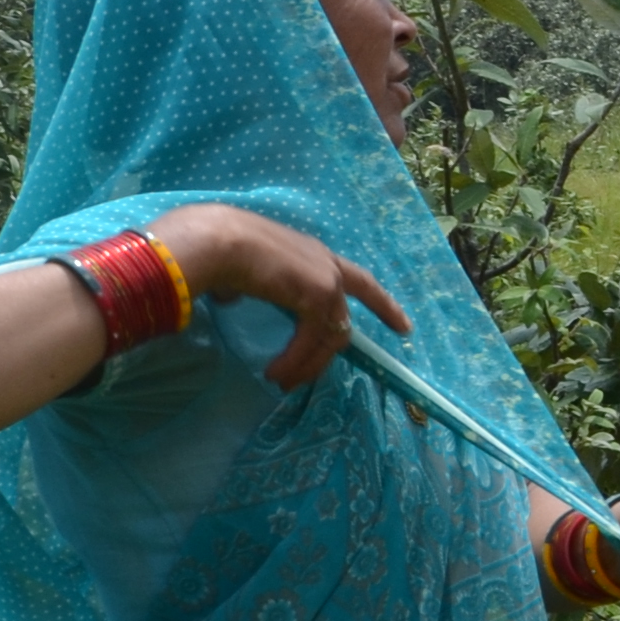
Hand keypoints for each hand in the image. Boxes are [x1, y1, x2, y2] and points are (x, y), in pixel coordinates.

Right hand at [151, 200, 410, 389]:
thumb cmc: (216, 247)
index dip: (382, 305)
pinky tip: (275, 372)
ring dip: (305, 365)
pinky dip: (295, 361)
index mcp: (313, 254)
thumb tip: (230, 294)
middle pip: (344, 321)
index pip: (359, 282)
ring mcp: (326, 280)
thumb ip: (247, 283)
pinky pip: (311, 340)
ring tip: (281, 381)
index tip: (405, 328)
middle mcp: (327, 266)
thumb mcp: (241, 268)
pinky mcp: (317, 295)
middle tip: (300, 380)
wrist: (214, 239)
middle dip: (326, 356)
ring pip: (330, 338)